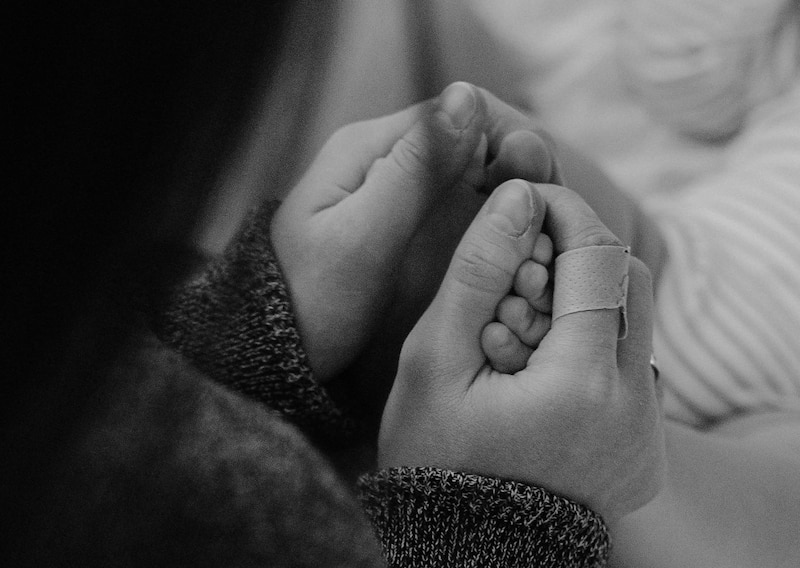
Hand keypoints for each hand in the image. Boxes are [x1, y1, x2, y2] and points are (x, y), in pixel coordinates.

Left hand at [272, 83, 559, 383]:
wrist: (278, 347)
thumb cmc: (313, 298)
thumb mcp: (362, 235)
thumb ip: (414, 170)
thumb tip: (467, 96)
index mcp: (370, 147)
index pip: (458, 111)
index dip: (508, 137)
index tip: (539, 184)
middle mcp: (386, 158)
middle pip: (471, 138)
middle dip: (518, 166)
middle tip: (549, 214)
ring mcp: (397, 191)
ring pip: (473, 171)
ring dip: (513, 191)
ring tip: (543, 231)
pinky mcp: (406, 222)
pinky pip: (461, 202)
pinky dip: (495, 214)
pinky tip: (518, 241)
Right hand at [379, 180, 665, 521]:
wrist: (464, 548)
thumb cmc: (434, 458)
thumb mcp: (435, 360)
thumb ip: (477, 271)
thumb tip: (517, 196)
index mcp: (582, 385)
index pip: (598, 256)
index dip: (563, 212)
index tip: (522, 202)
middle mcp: (634, 407)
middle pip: (627, 279)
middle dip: (574, 250)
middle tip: (516, 265)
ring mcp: (646, 431)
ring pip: (633, 317)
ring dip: (583, 293)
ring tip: (521, 317)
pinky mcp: (644, 444)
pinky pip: (630, 361)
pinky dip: (590, 337)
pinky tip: (539, 359)